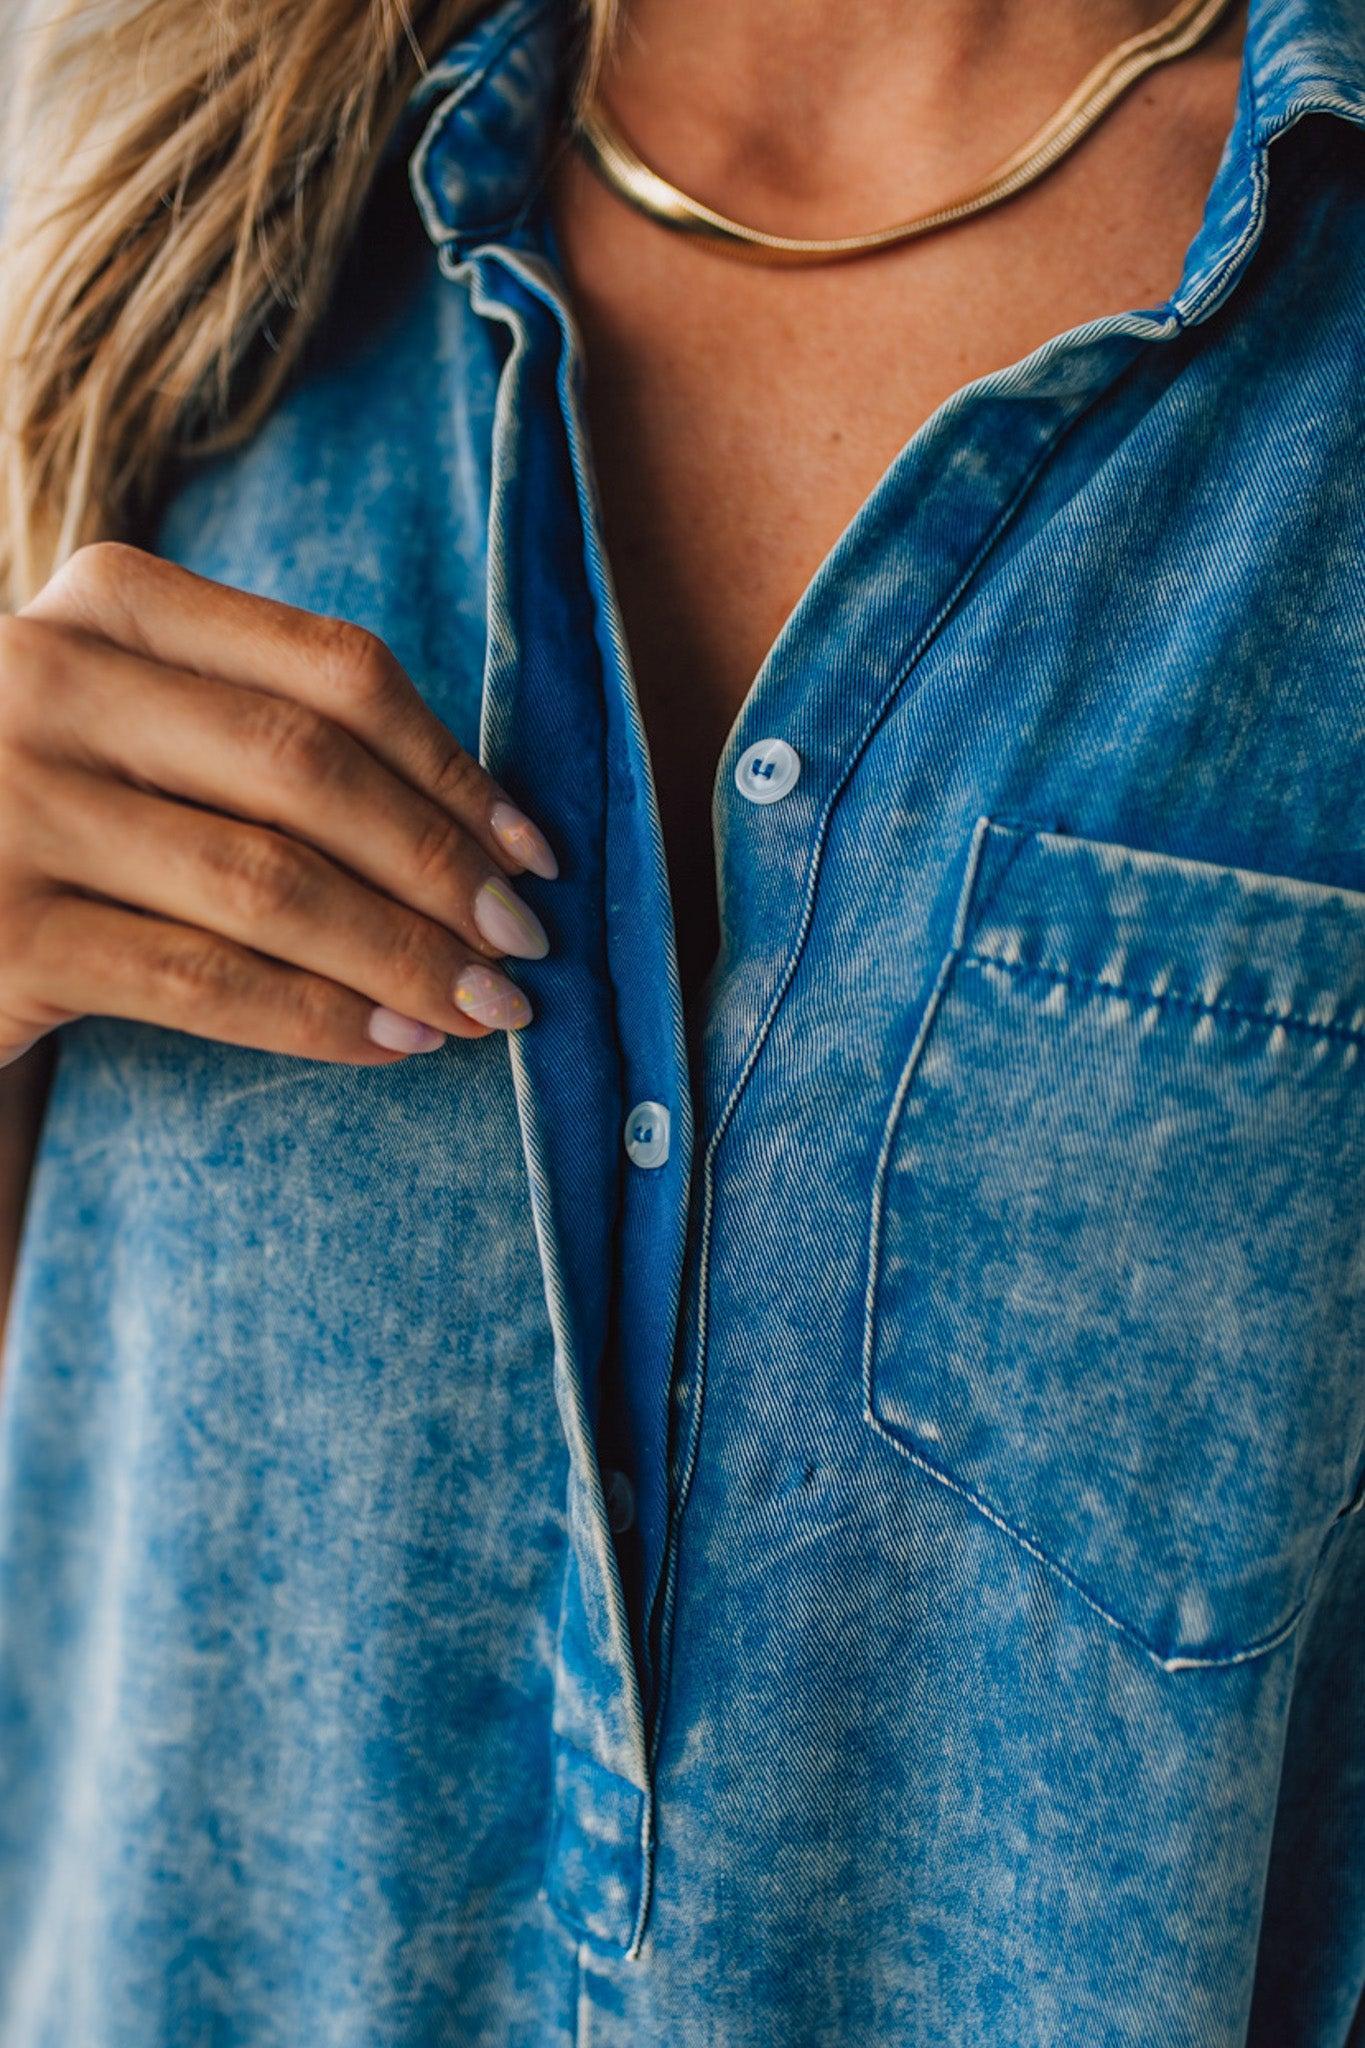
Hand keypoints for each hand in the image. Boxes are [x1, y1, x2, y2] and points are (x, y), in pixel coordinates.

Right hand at [0, 543, 558, 1067]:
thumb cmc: (42, 807)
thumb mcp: (128, 722)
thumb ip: (256, 728)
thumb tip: (480, 825)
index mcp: (106, 598)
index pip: (333, 670)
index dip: (456, 765)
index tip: (533, 849)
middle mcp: (44, 678)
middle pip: (312, 770)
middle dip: (443, 868)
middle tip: (524, 943)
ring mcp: (9, 803)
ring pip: (269, 882)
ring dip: (404, 955)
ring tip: (485, 1008)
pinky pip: (202, 982)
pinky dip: (319, 1017)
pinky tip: (393, 1044)